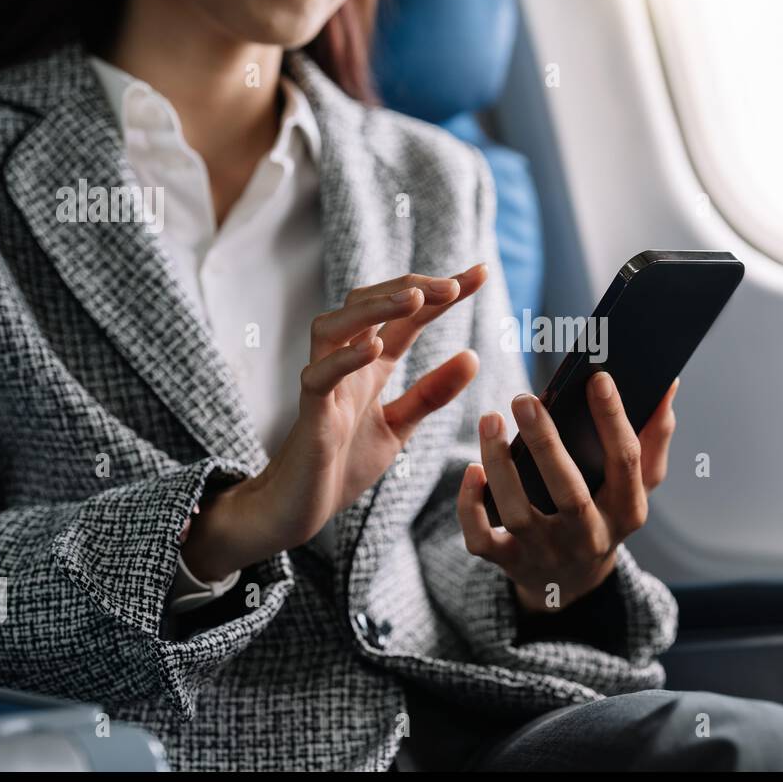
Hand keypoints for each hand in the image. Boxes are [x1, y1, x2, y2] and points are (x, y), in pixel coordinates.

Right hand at [182, 264, 488, 579]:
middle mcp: (346, 363)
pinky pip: (320, 376)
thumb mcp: (400, 425)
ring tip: (414, 298)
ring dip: (375, 307)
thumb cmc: (344, 463)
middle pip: (369, 303)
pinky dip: (345, 358)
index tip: (481, 273)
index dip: (442, 292)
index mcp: (371, 364)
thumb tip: (473, 356)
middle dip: (411, 287)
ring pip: (336, 325)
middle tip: (454, 284)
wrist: (301, 508)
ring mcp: (325, 383)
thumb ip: (432, 393)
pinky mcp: (309, 412)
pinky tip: (373, 348)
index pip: (408, 316)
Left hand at [457, 372, 678, 613]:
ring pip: (519, 512)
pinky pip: (482, 538)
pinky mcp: (510, 562)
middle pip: (570, 493)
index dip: (614, 419)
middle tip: (525, 399)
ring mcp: (547, 553)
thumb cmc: (605, 513)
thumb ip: (654, 436)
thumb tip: (668, 384)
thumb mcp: (638, 484)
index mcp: (628, 511)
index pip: (626, 462)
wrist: (571, 583)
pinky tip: (471, 470)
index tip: (598, 378)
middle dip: (546, 444)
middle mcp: (590, 536)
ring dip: (500, 464)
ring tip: (491, 419)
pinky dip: (470, 505)